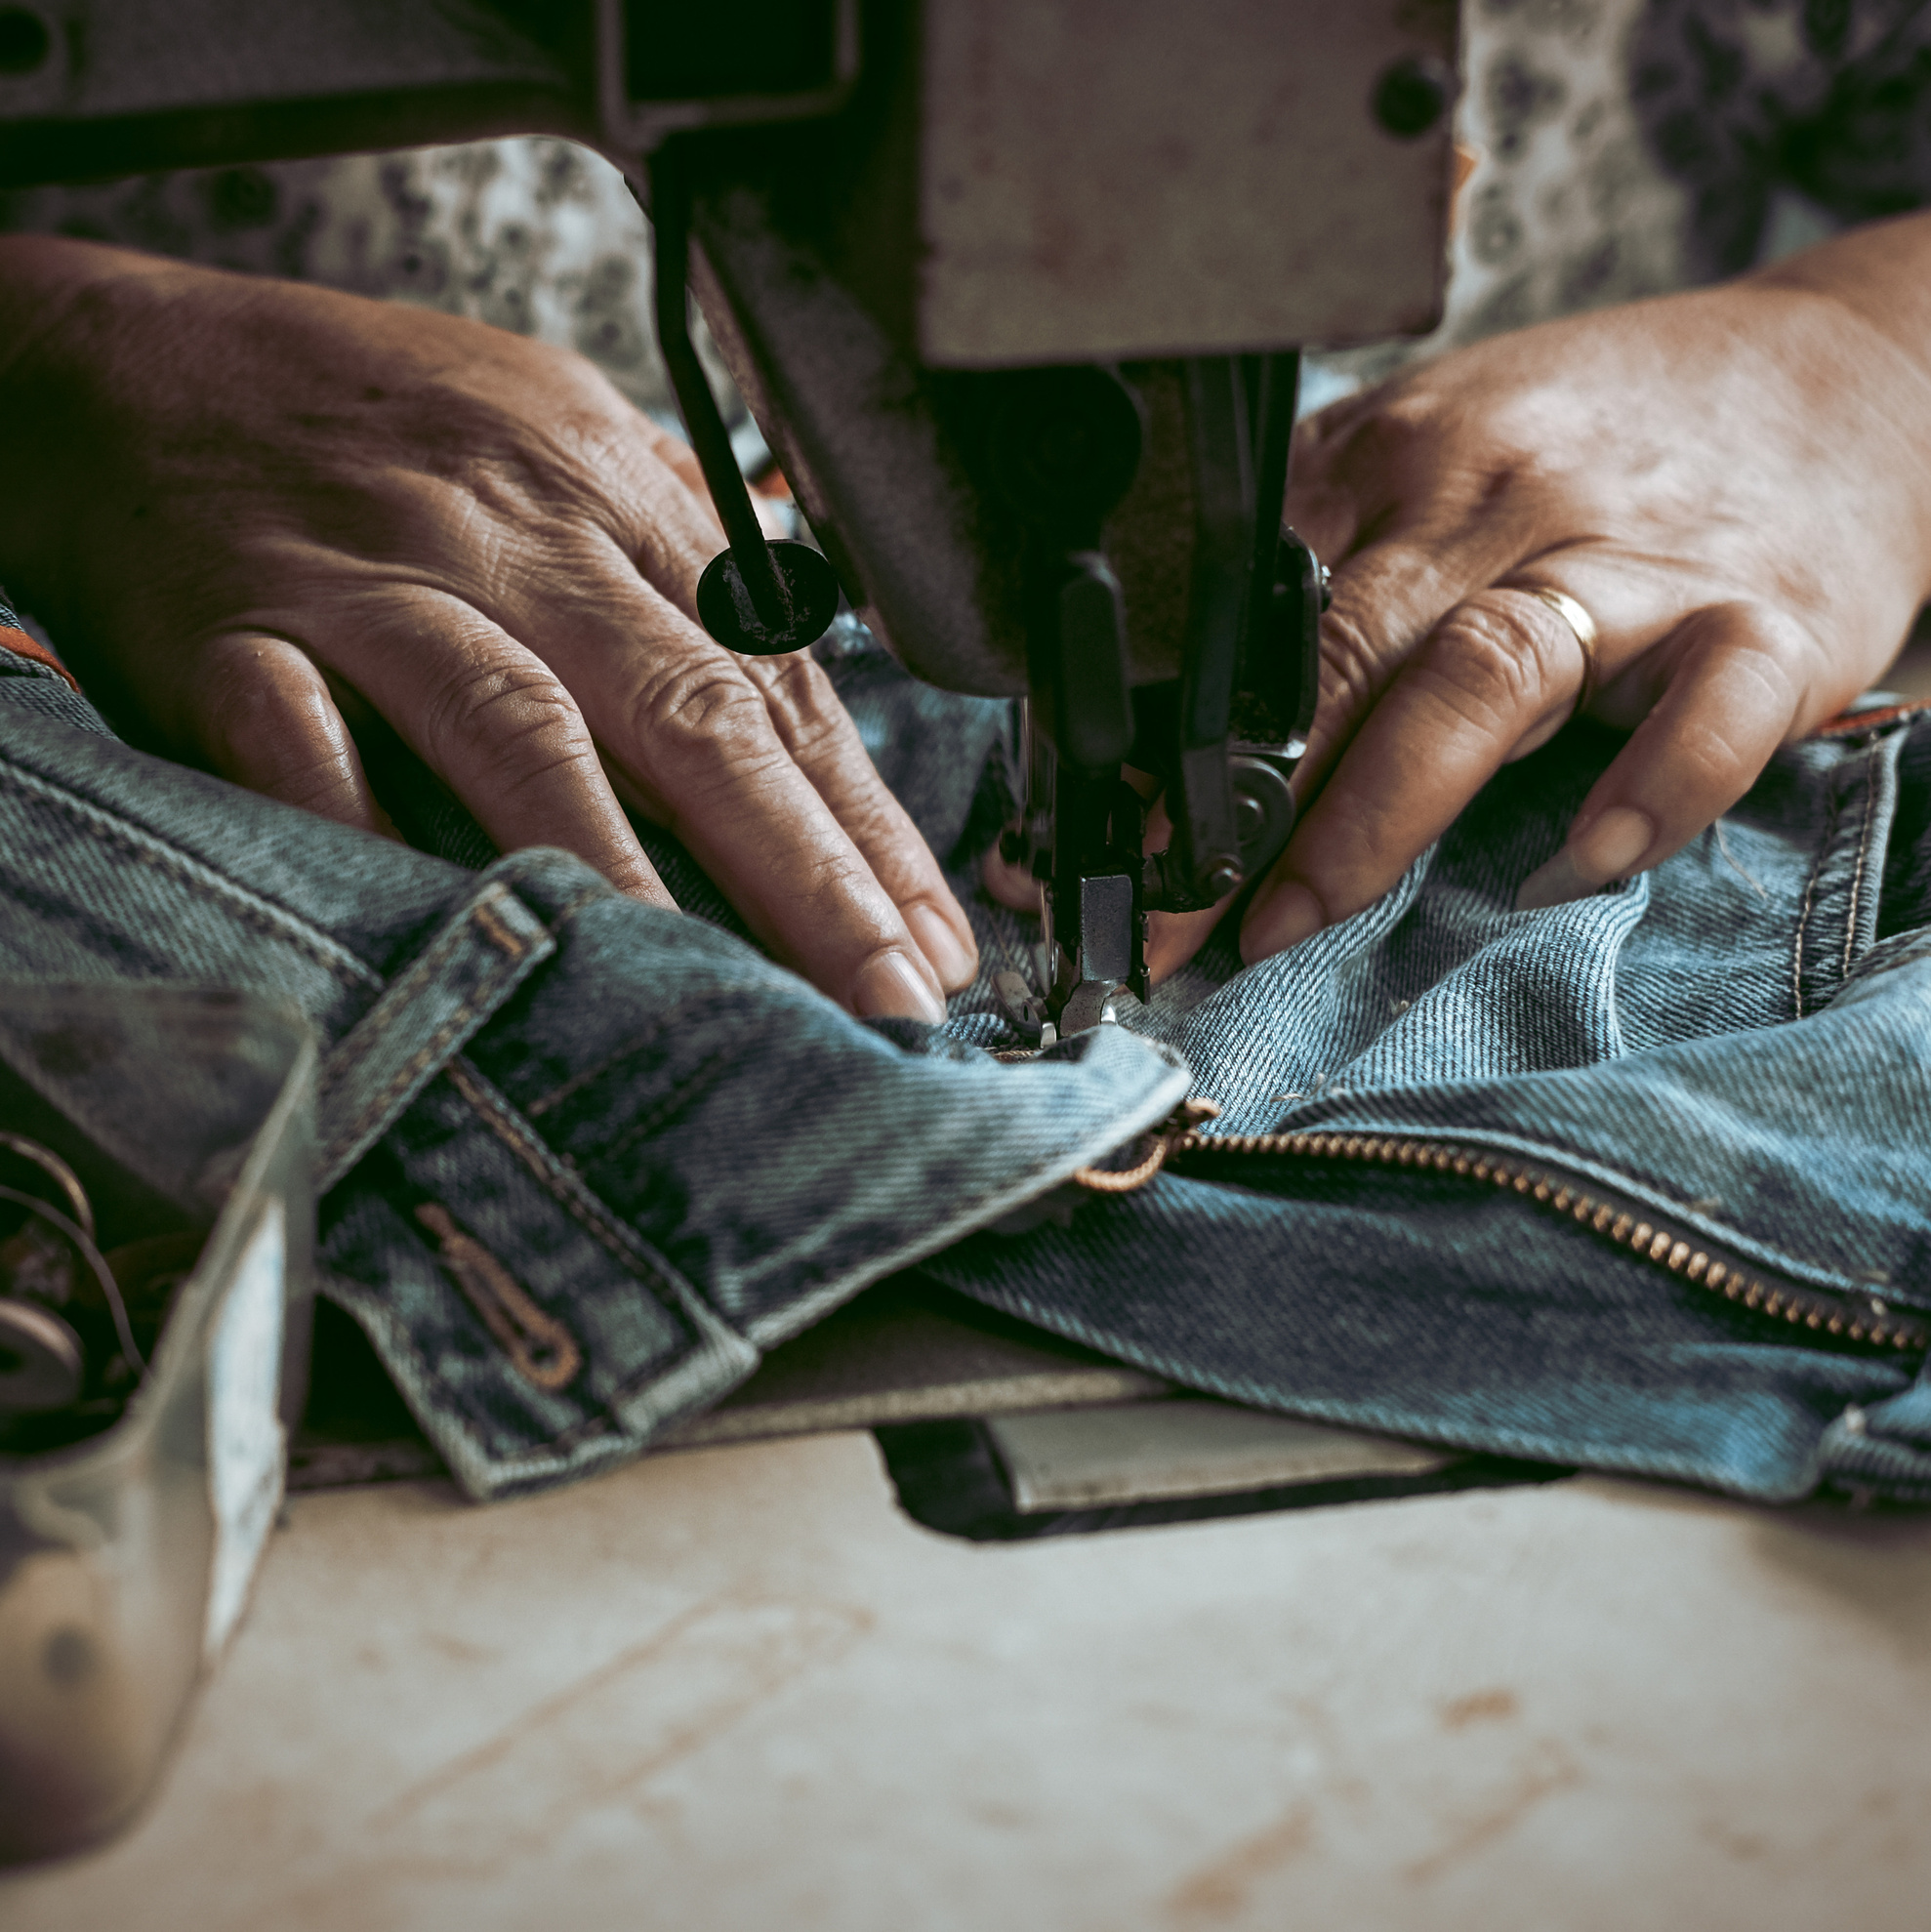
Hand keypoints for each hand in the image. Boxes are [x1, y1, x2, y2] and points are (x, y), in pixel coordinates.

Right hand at [0, 237, 974, 1021]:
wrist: (129, 358)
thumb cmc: (367, 421)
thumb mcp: (554, 441)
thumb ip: (679, 557)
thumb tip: (810, 668)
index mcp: (608, 489)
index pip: (773, 673)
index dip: (865, 818)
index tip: (931, 933)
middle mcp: (511, 532)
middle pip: (692, 711)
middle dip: (807, 871)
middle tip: (890, 997)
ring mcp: (370, 579)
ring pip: (525, 733)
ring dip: (631, 880)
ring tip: (716, 1007)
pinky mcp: (227, 628)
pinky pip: (302, 742)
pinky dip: (370, 835)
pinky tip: (445, 934)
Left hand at [1236, 211, 1930, 959]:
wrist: (1844, 370)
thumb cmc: (1602, 437)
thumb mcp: (1434, 450)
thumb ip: (1319, 550)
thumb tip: (1172, 696)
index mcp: (1398, 461)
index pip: (1251, 611)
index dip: (1164, 741)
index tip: (1112, 851)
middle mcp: (1501, 502)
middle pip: (1339, 650)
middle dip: (1233, 801)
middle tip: (1166, 920)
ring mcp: (1633, 564)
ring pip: (1485, 677)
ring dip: (1375, 816)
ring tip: (1291, 921)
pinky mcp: (1764, 619)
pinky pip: (1704, 716)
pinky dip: (1642, 796)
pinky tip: (1578, 868)